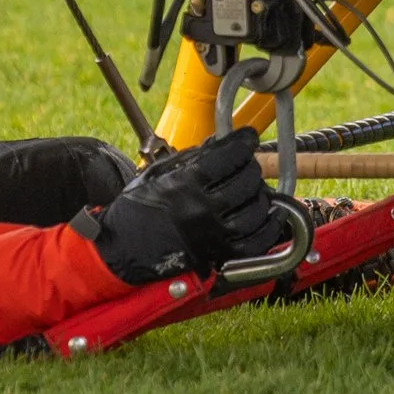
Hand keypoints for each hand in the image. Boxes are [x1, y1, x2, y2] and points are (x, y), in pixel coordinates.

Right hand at [73, 129, 281, 284]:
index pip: (228, 157)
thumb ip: (191, 157)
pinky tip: (271, 215)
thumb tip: (222, 143)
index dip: (243, 142)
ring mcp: (213, 235)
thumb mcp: (157, 172)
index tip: (248, 138)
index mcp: (184, 184)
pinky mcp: (218, 255)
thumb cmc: (136, 208)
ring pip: (255, 210)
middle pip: (245, 181)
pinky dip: (269, 227)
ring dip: (261, 194)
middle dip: (250, 167)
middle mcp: (201, 210)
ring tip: (255, 187)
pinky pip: (256, 242)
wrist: (121, 247)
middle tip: (247, 163)